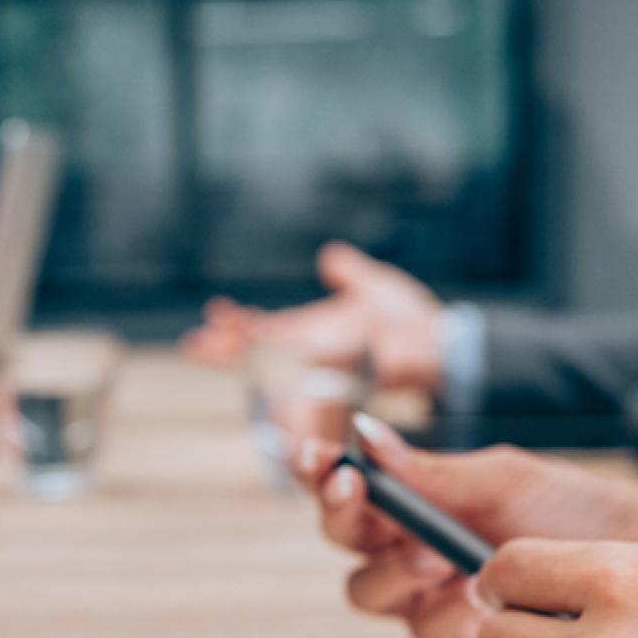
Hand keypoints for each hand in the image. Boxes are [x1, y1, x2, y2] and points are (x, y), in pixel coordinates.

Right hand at [182, 243, 444, 391]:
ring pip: (274, 369)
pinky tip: (263, 367)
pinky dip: (284, 378)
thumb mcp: (373, 288)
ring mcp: (325, 367)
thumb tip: (331, 256)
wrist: (442, 344)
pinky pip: (307, 380)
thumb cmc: (410, 321)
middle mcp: (313, 354)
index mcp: (314, 333)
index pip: (267, 332)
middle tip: (194, 343)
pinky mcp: (344, 376)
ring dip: (244, 360)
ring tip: (211, 349)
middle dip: (228, 349)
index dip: (239, 327)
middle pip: (259, 355)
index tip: (214, 315)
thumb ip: (350, 274)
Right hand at [288, 406, 637, 637]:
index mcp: (416, 502)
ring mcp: (430, 602)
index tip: (319, 455)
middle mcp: (410, 552)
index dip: (321, 473)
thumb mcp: (503, 478)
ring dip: (392, 567)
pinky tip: (470, 597)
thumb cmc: (572, 508)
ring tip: (436, 553)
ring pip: (368, 593)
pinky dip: (439, 613)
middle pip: (343, 541)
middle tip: (359, 492)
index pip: (349, 487)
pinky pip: (423, 637)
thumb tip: (366, 435)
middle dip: (343, 515)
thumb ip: (433, 470)